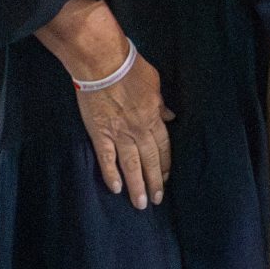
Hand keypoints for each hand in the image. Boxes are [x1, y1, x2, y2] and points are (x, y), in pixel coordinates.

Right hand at [36, 0, 171, 210]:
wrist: (103, 64)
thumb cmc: (131, 69)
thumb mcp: (155, 84)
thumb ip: (161, 104)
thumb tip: (169, 117)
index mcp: (154, 117)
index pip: (163, 146)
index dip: (166, 163)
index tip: (167, 177)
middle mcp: (139, 130)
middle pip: (150, 160)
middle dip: (155, 181)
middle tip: (156, 200)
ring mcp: (119, 134)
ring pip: (131, 165)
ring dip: (137, 185)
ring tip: (140, 204)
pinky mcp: (99, 134)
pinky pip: (107, 159)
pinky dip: (112, 174)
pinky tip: (116, 189)